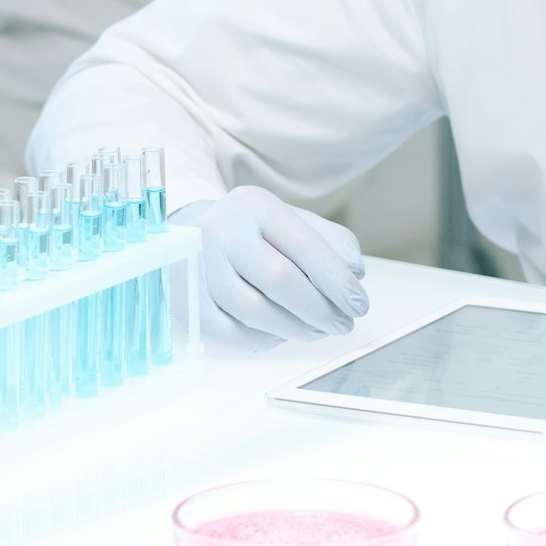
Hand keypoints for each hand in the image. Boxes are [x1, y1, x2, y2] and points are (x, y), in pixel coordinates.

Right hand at [173, 186, 368, 346]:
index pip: (303, 245)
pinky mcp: (187, 300)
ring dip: (295, 329)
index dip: (336, 280)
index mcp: (254, 205)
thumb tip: (354, 272)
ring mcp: (199, 267)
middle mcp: (222, 232)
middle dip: (319, 310)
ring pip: (254, 311)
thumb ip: (330, 241)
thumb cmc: (252, 232)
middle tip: (343, 324)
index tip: (359, 303)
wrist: (188, 234)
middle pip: (278, 280)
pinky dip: (262, 340)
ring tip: (318, 331)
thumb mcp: (291, 221)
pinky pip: (230, 333)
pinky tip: (281, 335)